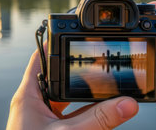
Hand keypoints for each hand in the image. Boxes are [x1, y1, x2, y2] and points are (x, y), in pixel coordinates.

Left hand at [6, 47, 138, 128]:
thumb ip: (98, 120)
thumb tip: (127, 104)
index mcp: (28, 96)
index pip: (40, 58)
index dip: (55, 44)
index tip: (73, 35)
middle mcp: (33, 104)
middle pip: (56, 77)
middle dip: (76, 71)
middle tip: (98, 61)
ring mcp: (41, 118)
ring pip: (65, 99)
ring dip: (83, 94)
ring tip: (104, 84)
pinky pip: (68, 116)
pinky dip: (83, 113)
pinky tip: (98, 113)